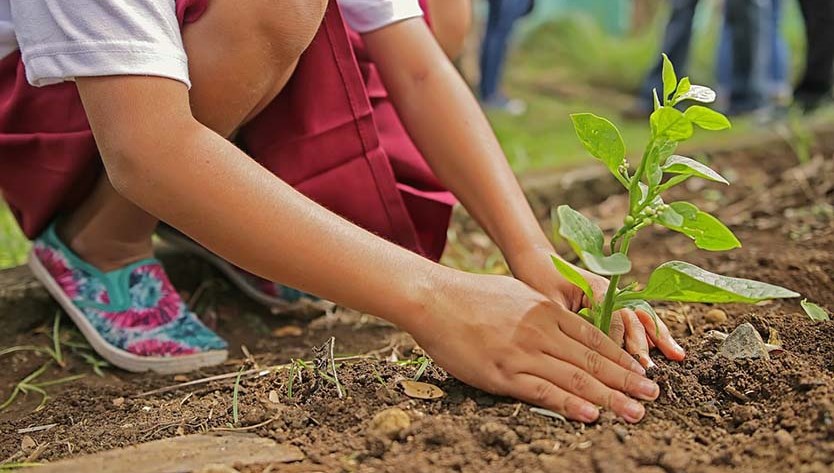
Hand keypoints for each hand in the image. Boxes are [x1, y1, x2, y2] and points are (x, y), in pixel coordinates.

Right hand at [406, 271, 660, 422]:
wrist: (434, 298)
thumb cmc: (472, 296)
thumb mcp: (517, 294)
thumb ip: (543, 311)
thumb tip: (563, 324)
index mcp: (546, 311)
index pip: (594, 338)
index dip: (622, 357)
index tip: (642, 372)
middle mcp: (541, 331)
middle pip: (593, 360)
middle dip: (627, 380)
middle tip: (653, 396)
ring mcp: (523, 353)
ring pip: (575, 378)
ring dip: (610, 397)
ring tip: (635, 412)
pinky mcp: (502, 373)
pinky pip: (542, 391)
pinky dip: (569, 404)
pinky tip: (591, 415)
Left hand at [507, 246, 685, 367]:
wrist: (537, 260)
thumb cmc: (539, 280)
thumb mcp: (549, 303)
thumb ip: (568, 323)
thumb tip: (580, 351)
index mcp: (596, 289)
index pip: (614, 320)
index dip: (619, 344)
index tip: (622, 367)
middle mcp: (611, 291)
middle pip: (632, 319)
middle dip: (642, 346)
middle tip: (649, 370)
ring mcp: (614, 296)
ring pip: (641, 318)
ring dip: (658, 337)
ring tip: (677, 356)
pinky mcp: (612, 303)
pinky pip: (635, 318)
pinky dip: (651, 333)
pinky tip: (668, 348)